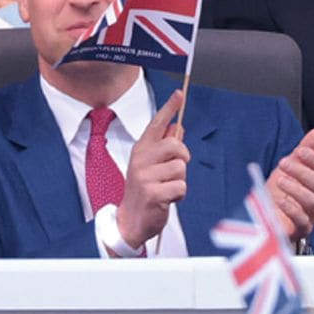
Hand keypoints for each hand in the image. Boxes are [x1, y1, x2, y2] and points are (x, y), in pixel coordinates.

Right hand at [118, 89, 188, 248]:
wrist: (131, 220)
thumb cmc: (145, 191)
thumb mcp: (151, 166)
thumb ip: (163, 147)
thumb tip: (177, 127)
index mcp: (140, 151)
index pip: (156, 125)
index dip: (168, 108)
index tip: (179, 94)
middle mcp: (140, 160)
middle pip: (175, 146)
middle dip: (182, 158)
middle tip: (174, 170)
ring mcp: (145, 177)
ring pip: (181, 169)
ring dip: (180, 180)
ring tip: (166, 188)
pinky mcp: (153, 193)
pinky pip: (181, 187)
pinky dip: (179, 195)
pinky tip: (167, 199)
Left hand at [265, 129, 313, 242]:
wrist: (264, 216)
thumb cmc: (279, 191)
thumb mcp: (289, 168)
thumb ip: (304, 151)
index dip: (313, 158)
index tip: (300, 151)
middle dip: (301, 171)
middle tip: (283, 163)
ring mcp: (310, 215)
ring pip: (312, 201)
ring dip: (296, 189)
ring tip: (280, 180)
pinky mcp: (299, 229)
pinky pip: (302, 221)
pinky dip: (292, 210)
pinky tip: (281, 200)